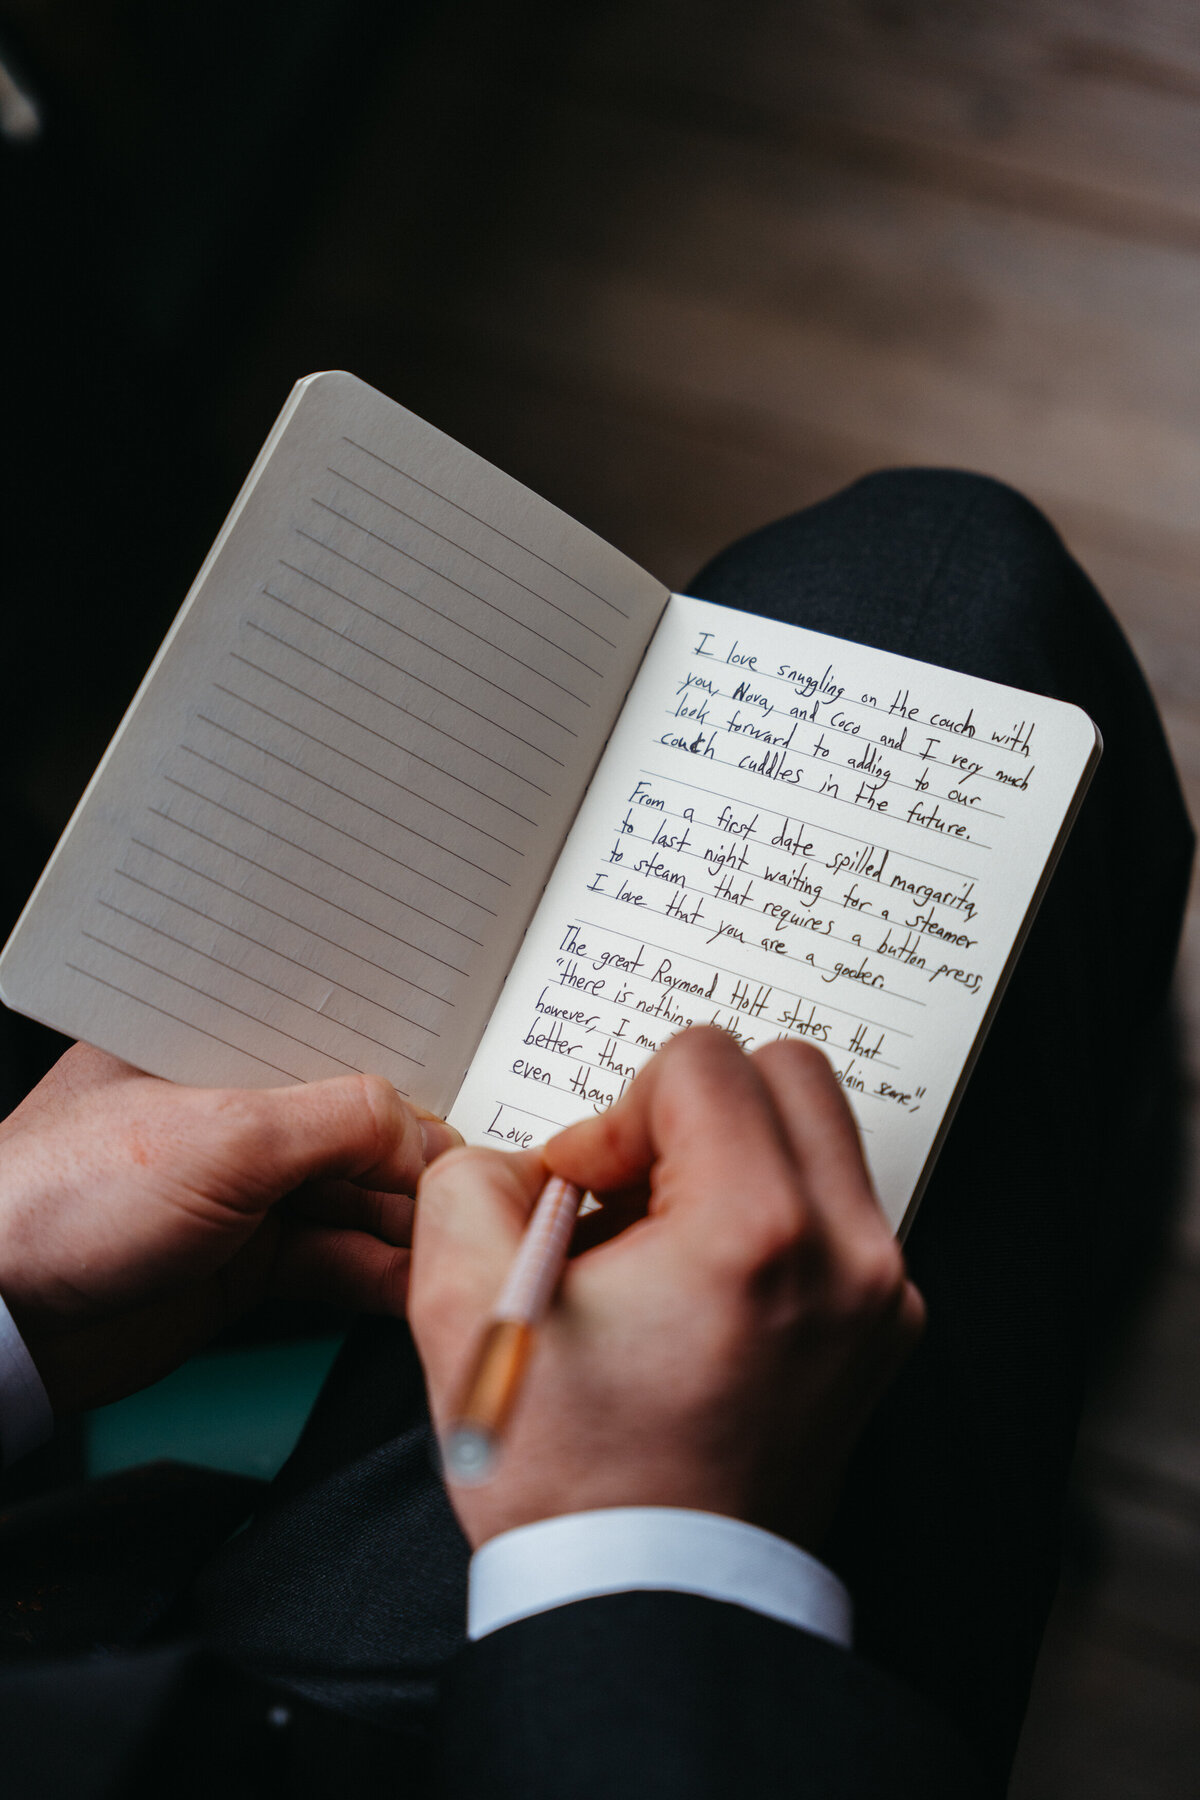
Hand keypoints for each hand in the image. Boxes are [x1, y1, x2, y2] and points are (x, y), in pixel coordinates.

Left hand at [0, 1044, 460, 1410]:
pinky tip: (422, 1278)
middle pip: (359, 1119)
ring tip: (466, 1235)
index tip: (472, 1088)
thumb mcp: (225, 1136)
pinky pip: (339, 1257)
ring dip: (411, 1220)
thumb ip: (341, 1121)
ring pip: (358, 1194)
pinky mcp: (249, 1261)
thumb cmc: (64, 1201)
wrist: (0, 1326)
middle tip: (483, 1180)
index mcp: (212, 1039)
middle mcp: (233, 1107)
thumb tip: (425, 1134)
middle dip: (420, 1153)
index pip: (335, 1034)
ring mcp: (244, 1187)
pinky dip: (382, 1272)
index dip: (407, 1060)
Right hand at [410, 1027, 923, 1553]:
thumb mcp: (463, 1312)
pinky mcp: (883, 1325)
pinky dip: (764, 1213)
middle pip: (784, 1070)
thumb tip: (527, 1162)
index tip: (580, 1192)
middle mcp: (846, 1254)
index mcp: (756, 1234)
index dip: (615, 1114)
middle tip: (629, 1192)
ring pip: (814, 1132)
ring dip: (729, 1155)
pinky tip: (699, 1287)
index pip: (702, 1061)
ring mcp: (880, 1294)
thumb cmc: (572, 1482)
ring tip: (661, 1244)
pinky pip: (831, 1206)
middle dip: (687, 1109)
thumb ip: (471, 1184)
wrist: (655, 1600)